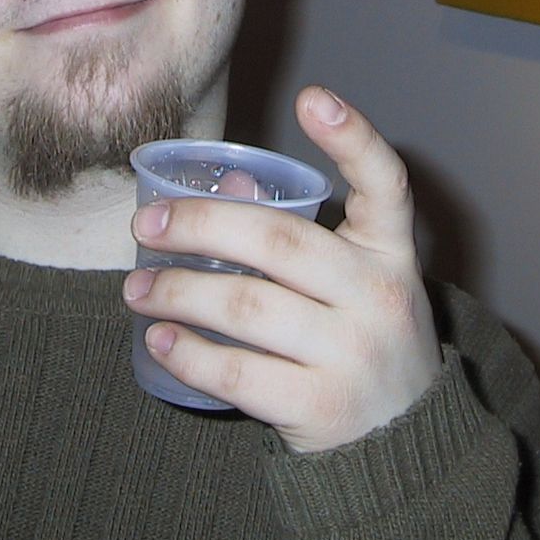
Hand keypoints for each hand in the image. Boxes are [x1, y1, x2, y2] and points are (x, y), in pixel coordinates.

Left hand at [123, 85, 442, 452]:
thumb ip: (296, 234)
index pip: (386, 184)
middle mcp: (379, 295)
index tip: (313, 98)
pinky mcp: (321, 406)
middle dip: (201, 225)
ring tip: (136, 289)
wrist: (403, 441)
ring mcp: (352, 353)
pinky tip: (159, 339)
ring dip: (177, 292)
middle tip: (146, 225)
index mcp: (390, 252)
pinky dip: (189, 353)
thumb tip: (226, 187)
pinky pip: (239, 372)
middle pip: (281, 242)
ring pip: (247, 306)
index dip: (354, 138)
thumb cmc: (359, 337)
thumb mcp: (352, 280)